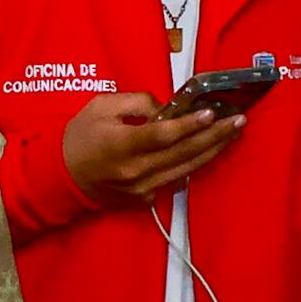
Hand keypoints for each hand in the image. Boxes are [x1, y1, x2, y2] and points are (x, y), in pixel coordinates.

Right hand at [59, 88, 242, 207]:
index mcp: (121, 145)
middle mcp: (135, 170)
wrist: (61, 176)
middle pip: (183, 153)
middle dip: (214, 135)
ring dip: (212, 150)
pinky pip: (175, 179)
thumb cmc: (79, 137)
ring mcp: (141, 188)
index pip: (162, 135)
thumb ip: (136, 103)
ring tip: (233, 133)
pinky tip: (210, 150)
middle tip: (238, 120)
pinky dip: (193, 164)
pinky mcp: (144, 198)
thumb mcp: (101, 107)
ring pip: (186, 168)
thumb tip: (167, 108)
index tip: (212, 113)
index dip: (189, 125)